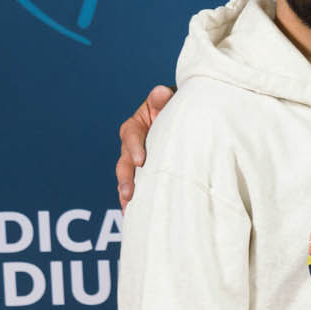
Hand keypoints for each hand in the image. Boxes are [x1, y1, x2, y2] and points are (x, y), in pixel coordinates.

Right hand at [116, 85, 173, 208]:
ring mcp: (138, 161)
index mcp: (136, 125)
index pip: (131, 135)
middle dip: (126, 178)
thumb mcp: (170, 100)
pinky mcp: (146, 174)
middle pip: (124, 162)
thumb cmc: (178, 108)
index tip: (140, 161)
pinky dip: (136, 201)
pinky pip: (138, 187)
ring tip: (128, 210)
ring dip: (127, 194)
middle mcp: (133, 145)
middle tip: (128, 193)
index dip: (134, 148)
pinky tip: (135, 216)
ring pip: (128, 178)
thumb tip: (160, 93)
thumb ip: (162, 99)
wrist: (186, 119)